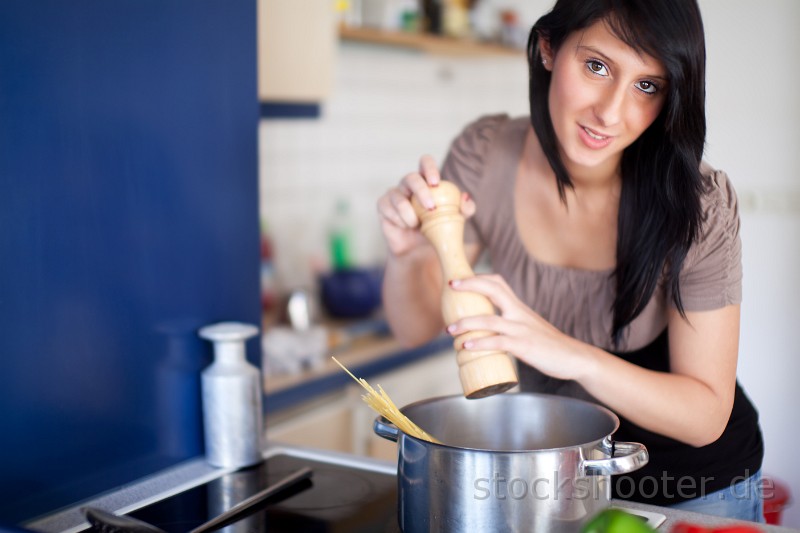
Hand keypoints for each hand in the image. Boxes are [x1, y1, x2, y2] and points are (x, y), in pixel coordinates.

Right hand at [377, 155, 474, 257]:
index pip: (425, 163)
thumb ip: (464, 209)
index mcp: (426, 181)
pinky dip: (398, 219)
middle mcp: (408, 184)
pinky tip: (405, 226)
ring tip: (417, 225)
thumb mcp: (454, 221)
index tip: (435, 182)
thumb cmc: (436, 231)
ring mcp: (394, 193)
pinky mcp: (383, 205)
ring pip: (398, 196)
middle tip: (431, 208)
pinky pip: (388, 208)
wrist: (417, 252)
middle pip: (411, 178)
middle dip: (421, 192)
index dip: (429, 168)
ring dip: (409, 213)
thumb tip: (466, 197)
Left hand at [445, 274, 590, 380]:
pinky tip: (467, 347)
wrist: (574, 358)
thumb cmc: (549, 345)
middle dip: (470, 285)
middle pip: (493, 290)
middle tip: (450, 286)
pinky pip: (498, 342)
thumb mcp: (528, 327)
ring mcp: (522, 330)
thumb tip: (484, 332)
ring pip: (489, 320)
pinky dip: (480, 344)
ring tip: (450, 330)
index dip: (477, 278)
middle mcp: (519, 314)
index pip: (498, 283)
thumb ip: (510, 325)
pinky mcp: (524, 347)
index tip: (457, 280)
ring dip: (466, 324)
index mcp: (519, 308)